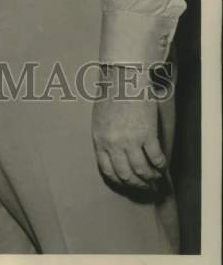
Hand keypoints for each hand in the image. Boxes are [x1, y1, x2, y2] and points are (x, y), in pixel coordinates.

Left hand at [92, 67, 167, 188]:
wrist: (124, 77)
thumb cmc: (111, 94)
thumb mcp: (100, 118)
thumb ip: (106, 137)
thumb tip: (115, 154)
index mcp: (99, 139)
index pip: (108, 171)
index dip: (120, 181)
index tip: (129, 183)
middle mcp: (113, 143)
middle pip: (126, 175)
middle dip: (138, 185)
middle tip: (147, 187)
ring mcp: (130, 140)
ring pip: (142, 171)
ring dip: (151, 179)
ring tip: (157, 180)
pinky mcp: (147, 134)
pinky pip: (156, 159)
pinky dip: (161, 166)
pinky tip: (163, 167)